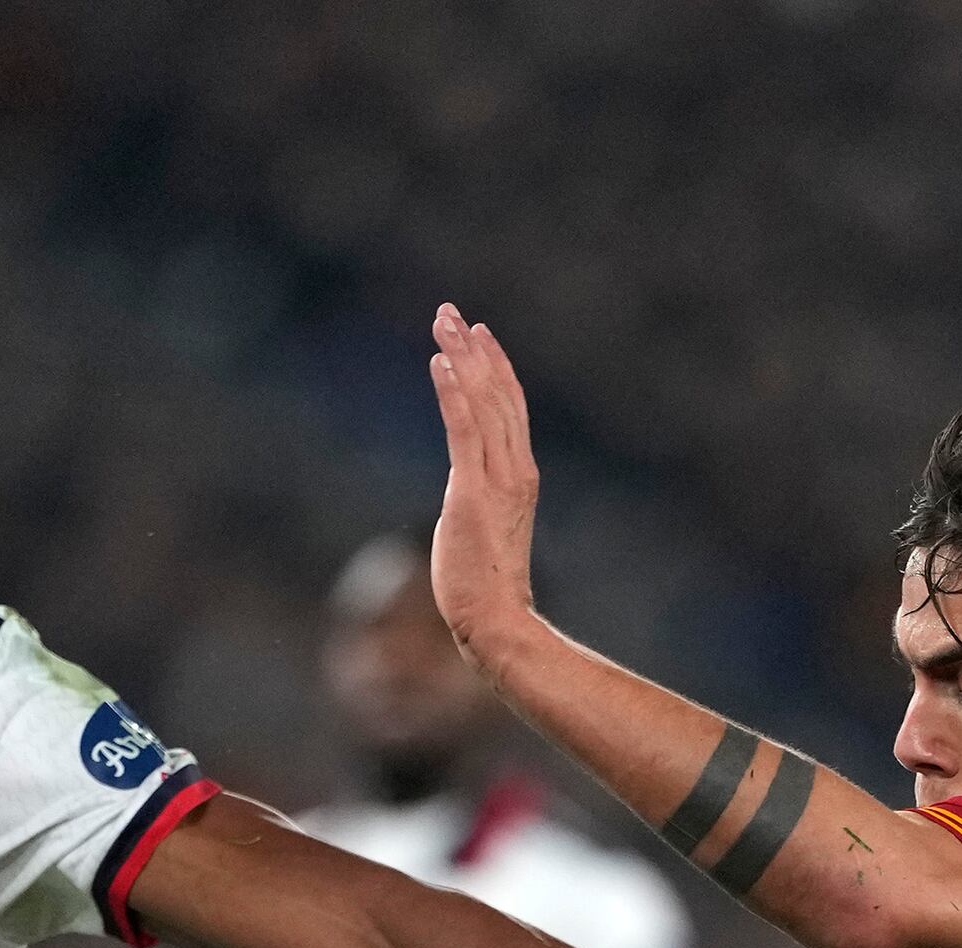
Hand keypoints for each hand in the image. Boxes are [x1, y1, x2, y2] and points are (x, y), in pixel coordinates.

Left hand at [426, 305, 546, 664]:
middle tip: (451, 312)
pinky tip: (441, 364)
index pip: (510, 408)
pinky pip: (464, 432)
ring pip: (482, 404)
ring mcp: (496, 481)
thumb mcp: (484, 526)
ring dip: (462, 359)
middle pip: (497, 394)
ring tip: (444, 323)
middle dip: (473, 350)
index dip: (495, 366)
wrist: (495, 621)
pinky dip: (454, 394)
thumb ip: (480, 496)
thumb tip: (466, 490)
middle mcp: (515, 470)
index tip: (476, 333)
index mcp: (521, 475)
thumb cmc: (485, 584)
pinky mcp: (470, 494)